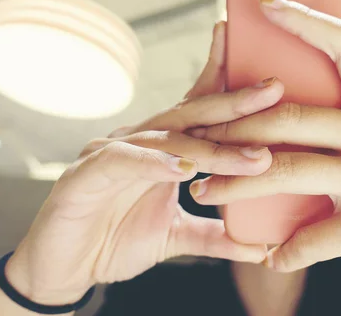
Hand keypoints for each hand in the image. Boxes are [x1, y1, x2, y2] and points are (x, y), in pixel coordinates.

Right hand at [4, 22, 283, 305]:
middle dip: (234, 102)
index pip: (200, 109)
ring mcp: (113, 153)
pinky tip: (184, 168)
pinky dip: (154, 164)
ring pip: (168, 140)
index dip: (230, 86)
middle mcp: (141, 142)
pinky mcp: (87, 174)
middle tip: (274, 90)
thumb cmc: (116, 238)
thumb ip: (216, 235)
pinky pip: (125, 162)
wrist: (66, 265)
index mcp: (162, 148)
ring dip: (210, 147)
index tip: (269, 76)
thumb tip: (262, 248)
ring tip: (252, 156)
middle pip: (192, 115)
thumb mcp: (177, 235)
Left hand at [186, 0, 340, 315]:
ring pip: (289, 170)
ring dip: (236, 186)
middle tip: (198, 137)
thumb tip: (288, 123)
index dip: (305, 20)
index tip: (265, 5)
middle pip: (293, 116)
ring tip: (204, 193)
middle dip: (233, 127)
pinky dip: (284, 248)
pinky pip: (313, 235)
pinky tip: (270, 254)